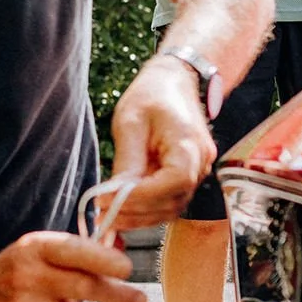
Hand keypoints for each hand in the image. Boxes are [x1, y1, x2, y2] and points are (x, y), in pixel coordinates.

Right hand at [0, 231, 144, 301]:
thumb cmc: (10, 275)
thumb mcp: (34, 251)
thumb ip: (72, 255)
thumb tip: (120, 263)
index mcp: (34, 250)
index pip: (77, 252)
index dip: (107, 261)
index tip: (128, 270)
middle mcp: (28, 280)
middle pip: (86, 289)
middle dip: (121, 297)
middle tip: (141, 301)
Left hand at [108, 55, 218, 225]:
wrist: (175, 83)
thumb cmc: (152, 96)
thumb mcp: (131, 122)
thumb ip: (127, 160)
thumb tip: (114, 195)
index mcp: (189, 144)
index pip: (174, 182)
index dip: (142, 197)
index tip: (108, 201)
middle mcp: (201, 162)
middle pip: (173, 201)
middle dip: (136, 213)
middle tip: (101, 216)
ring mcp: (198, 172)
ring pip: (171, 207)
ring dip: (140, 217)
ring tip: (107, 216)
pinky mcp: (188, 177)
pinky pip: (169, 201)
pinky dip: (146, 210)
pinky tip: (122, 209)